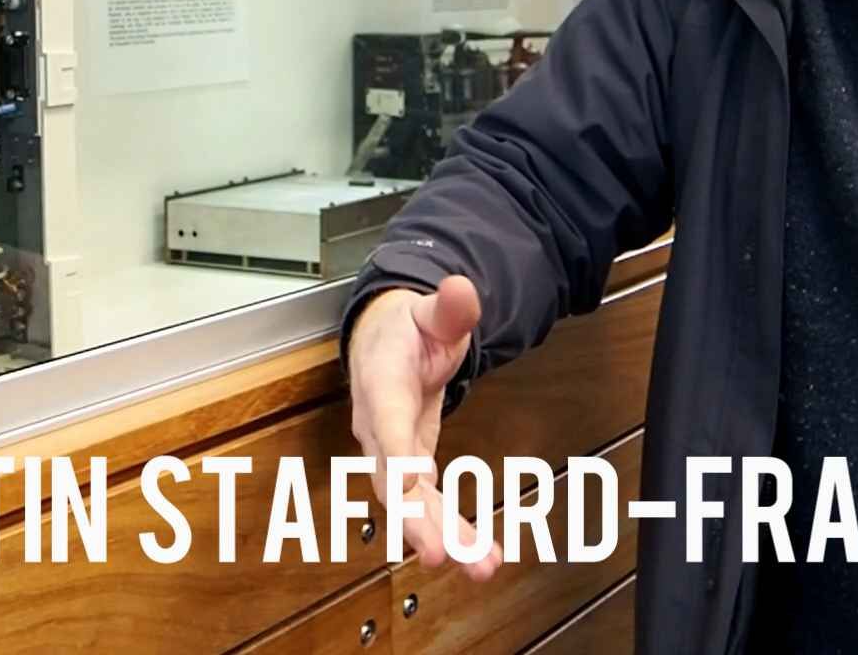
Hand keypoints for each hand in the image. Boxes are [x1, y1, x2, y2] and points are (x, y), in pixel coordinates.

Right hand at [347, 275, 503, 580]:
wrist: (384, 340)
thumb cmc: (407, 329)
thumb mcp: (432, 312)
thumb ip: (448, 308)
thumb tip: (461, 289)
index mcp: (381, 384)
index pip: (386, 425)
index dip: (396, 457)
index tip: (412, 487)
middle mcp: (379, 426)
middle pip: (392, 479)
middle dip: (416, 519)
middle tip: (441, 552)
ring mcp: (392, 451)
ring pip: (411, 502)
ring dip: (443, 536)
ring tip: (478, 567)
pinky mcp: (410, 466)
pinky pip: (428, 503)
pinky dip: (452, 530)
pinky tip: (478, 555)